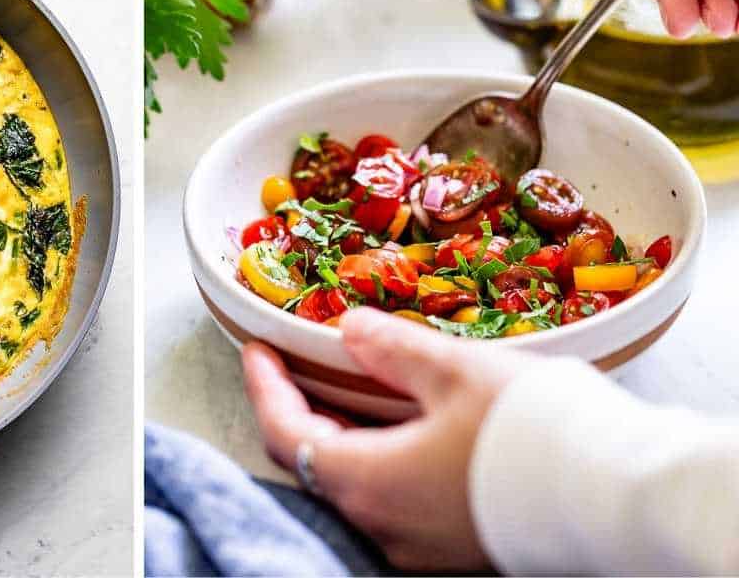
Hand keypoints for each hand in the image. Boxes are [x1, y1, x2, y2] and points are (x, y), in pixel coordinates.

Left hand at [241, 307, 540, 570]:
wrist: (616, 499)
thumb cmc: (531, 432)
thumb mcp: (455, 371)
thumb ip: (393, 349)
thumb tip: (350, 328)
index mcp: (368, 481)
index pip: (285, 432)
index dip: (264, 387)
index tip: (258, 350)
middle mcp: (383, 523)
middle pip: (316, 462)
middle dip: (303, 408)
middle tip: (302, 365)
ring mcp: (418, 543)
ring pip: (356, 484)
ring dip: (345, 433)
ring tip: (353, 386)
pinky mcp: (453, 545)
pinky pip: (395, 499)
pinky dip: (382, 457)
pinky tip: (406, 425)